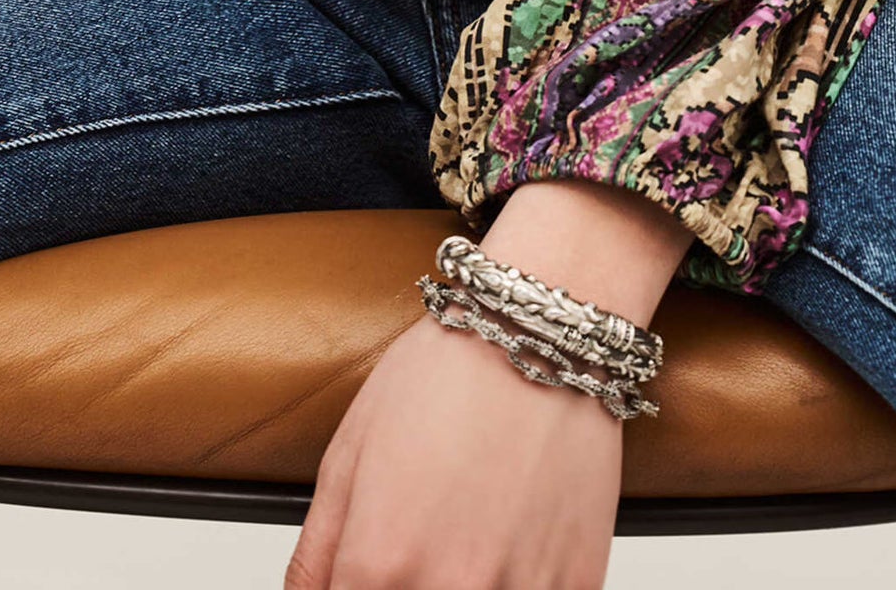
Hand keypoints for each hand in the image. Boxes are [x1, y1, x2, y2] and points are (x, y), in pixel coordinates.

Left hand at [287, 180, 690, 589]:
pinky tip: (514, 541)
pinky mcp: (579, 584)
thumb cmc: (447, 373)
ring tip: (472, 535)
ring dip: (468, 587)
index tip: (368, 574)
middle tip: (420, 542)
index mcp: (379, 561)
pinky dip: (520, 586)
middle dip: (407, 587)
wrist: (544, 330)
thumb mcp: (349, 451)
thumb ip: (315, 553)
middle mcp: (450, 588)